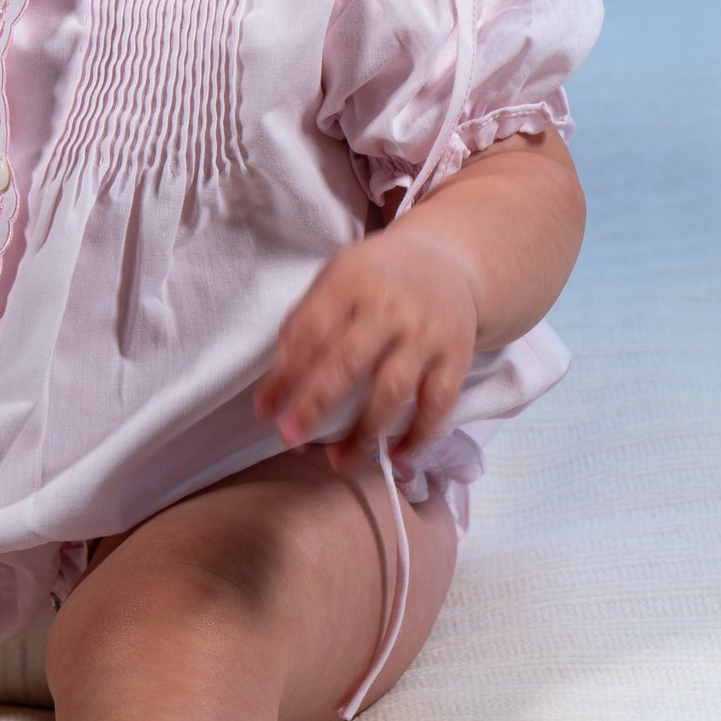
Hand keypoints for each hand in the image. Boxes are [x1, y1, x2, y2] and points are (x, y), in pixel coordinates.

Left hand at [252, 220, 481, 474]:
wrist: (448, 260)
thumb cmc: (377, 277)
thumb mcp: (337, 277)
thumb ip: (307, 318)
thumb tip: (279, 372)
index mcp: (351, 283)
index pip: (309, 334)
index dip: (283, 375)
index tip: (265, 410)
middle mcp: (389, 309)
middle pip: (347, 364)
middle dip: (314, 405)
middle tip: (289, 439)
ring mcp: (425, 334)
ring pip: (392, 391)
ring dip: (363, 432)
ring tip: (337, 461)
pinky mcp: (456, 357)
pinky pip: (438, 403)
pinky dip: (418, 436)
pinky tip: (396, 457)